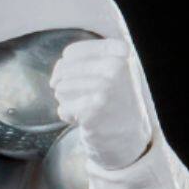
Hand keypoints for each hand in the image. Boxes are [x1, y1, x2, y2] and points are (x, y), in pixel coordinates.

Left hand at [52, 35, 151, 171]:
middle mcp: (116, 66)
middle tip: (85, 98)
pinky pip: (63, 108)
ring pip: (60, 88)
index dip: (64, 68)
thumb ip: (86, 60)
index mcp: (119, 51)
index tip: (75, 80)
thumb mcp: (111, 69)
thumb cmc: (114, 101)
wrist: (130, 137)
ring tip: (88, 108)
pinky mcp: (94, 109)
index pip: (71, 53)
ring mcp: (106, 87)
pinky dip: (69, 116)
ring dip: (68, 102)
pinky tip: (86, 120)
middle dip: (65, 86)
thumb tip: (58, 70)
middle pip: (63, 70)